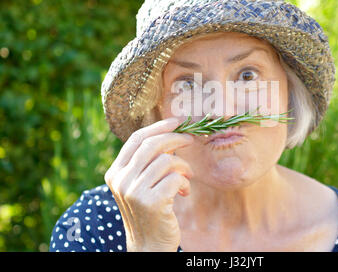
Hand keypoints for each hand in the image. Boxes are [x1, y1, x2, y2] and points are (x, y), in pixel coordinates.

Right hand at [104, 117, 193, 251]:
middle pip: (153, 145)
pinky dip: (185, 182)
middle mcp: (121, 180)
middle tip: (191, 140)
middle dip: (176, 138)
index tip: (176, 121)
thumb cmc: (150, 210)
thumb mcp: (140, 184)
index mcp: (115, 172)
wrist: (148, 246)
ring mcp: (134, 192)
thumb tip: (170, 133)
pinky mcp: (151, 202)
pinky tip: (184, 192)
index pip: (136, 139)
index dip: (159, 126)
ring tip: (186, 178)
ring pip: (167, 161)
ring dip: (183, 167)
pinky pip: (175, 178)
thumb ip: (148, 162)